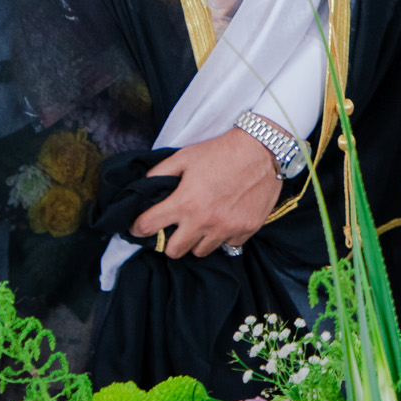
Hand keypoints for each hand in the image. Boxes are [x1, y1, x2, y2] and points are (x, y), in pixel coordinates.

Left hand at [132, 127, 283, 257]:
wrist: (262, 149)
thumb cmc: (221, 151)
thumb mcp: (185, 156)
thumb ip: (160, 173)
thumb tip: (143, 187)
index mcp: (184, 203)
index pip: (147, 227)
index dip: (138, 228)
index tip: (139, 227)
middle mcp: (203, 221)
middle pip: (174, 251)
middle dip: (170, 241)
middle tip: (176, 229)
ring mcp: (226, 228)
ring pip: (201, 251)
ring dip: (198, 240)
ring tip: (203, 224)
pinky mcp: (246, 229)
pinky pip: (228, 244)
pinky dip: (224, 236)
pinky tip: (225, 220)